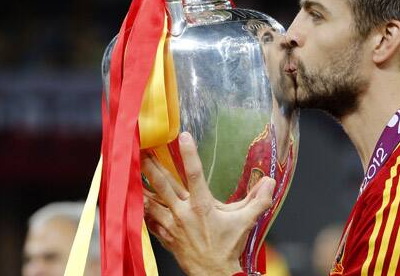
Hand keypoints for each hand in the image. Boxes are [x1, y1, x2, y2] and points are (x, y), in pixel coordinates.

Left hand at [141, 132, 274, 275]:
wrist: (213, 274)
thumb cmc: (228, 246)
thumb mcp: (245, 222)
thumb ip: (258, 200)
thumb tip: (269, 181)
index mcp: (202, 206)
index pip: (195, 174)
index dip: (189, 154)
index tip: (182, 136)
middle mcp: (183, 213)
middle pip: (164, 184)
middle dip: (151, 165)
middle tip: (141, 148)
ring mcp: (171, 224)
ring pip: (150, 200)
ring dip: (140, 184)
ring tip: (129, 168)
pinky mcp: (164, 235)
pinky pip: (147, 219)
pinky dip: (139, 207)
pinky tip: (131, 197)